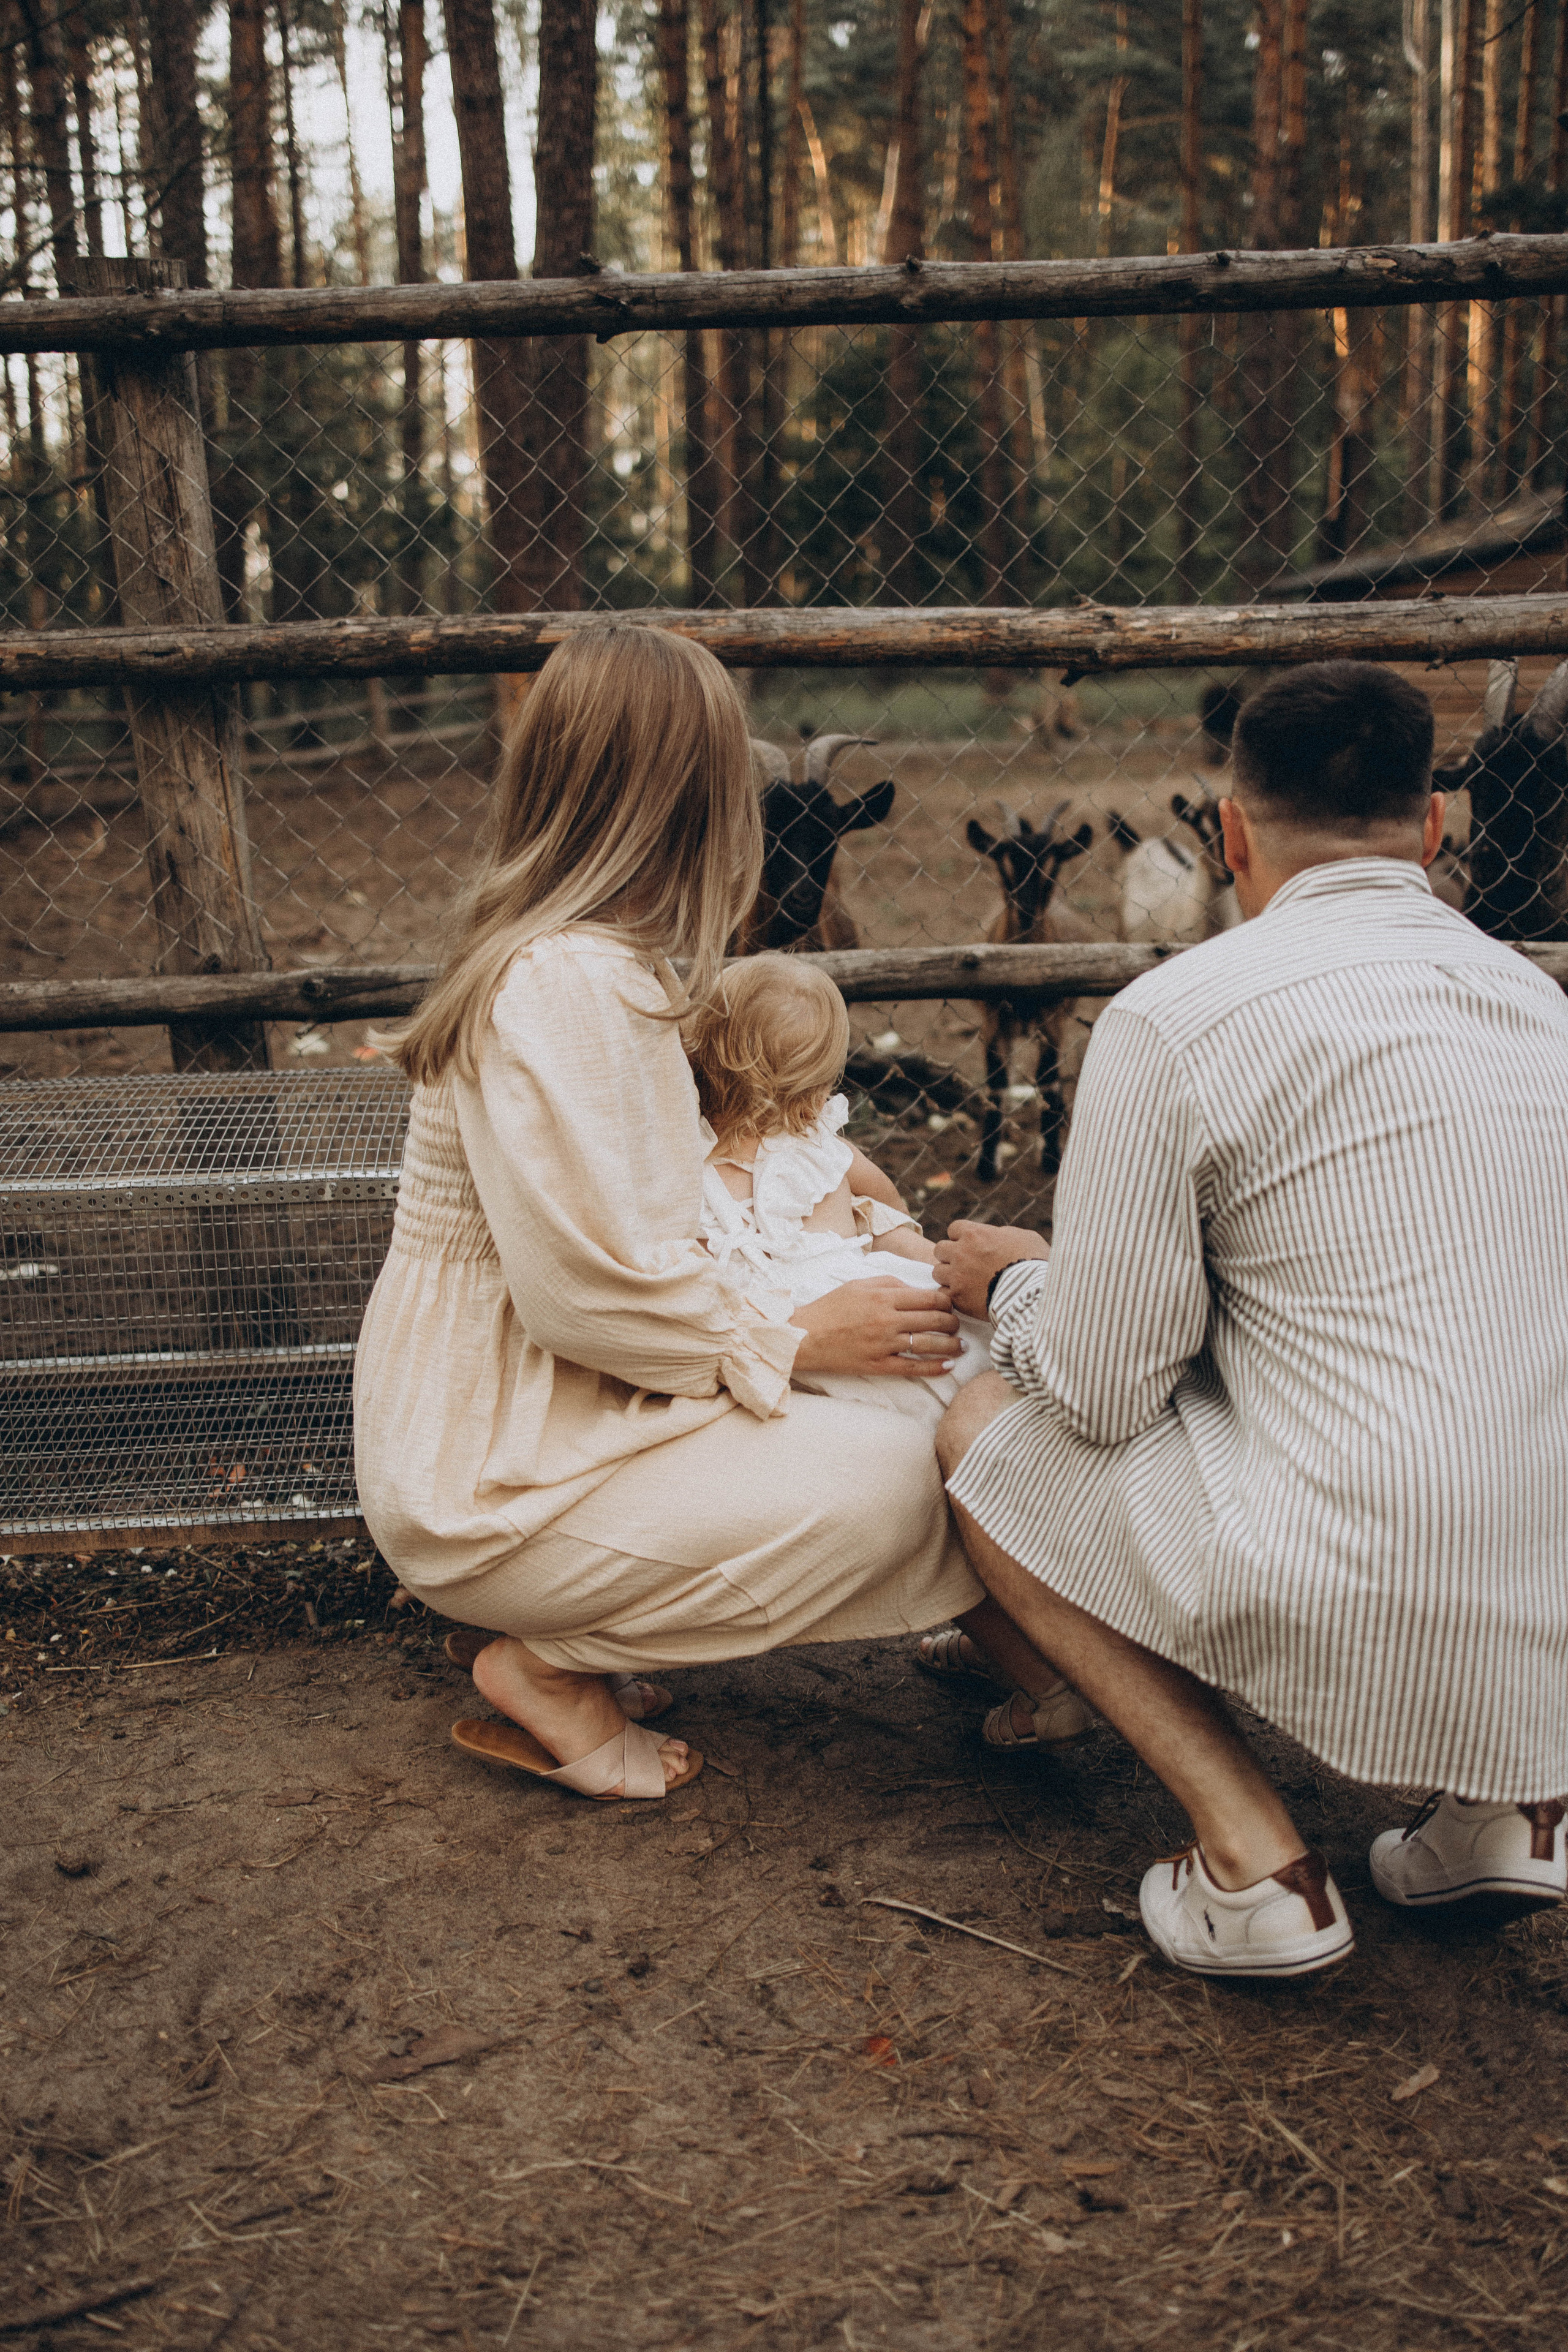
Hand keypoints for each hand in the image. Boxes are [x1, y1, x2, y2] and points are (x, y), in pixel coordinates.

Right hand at [790, 1277, 960, 1380]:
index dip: (947, 1302)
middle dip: (953, 1322)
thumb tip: (917, 1288)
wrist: (805, 1336)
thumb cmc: (831, 1307)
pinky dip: (935, 1367)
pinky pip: (913, 1367)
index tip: (951, 1305)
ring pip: (929, 1343)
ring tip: (961, 1345)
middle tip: (958, 1325)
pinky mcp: (878, 1365)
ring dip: (951, 1345)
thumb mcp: (858, 1284)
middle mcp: (887, 1319)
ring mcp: (884, 1344)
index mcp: (883, 1296)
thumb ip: (889, 1283)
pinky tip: (949, 1365)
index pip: (929, 1298)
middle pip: (934, 1319)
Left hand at [933, 1221, 1048, 1319]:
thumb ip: (1003, 1233)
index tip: (971, 1245)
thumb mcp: (1024, 1237)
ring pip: (938, 1271)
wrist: (1031, 1293)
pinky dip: (952, 1295)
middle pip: (940, 1249)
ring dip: (948, 1276)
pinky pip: (943, 1293)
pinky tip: (965, 1297)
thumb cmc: (1033, 1262)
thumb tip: (997, 1235)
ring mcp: (957, 1275)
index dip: (962, 1237)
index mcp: (975, 1234)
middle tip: (965, 1264)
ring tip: (964, 1282)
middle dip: (950, 1255)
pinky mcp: (957, 1297)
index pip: (954, 1228)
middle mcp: (961, 1252)